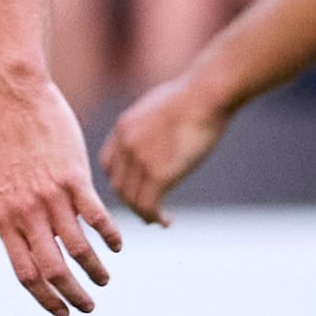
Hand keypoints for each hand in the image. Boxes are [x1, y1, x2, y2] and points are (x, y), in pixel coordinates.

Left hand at [0, 72, 120, 315]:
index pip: (25, 273)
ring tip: (104, 280)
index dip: (45, 299)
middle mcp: (26, 213)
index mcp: (5, 219)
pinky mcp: (72, 178)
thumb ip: (17, 219)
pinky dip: (108, 237)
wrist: (16, 101)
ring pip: (76, 248)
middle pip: (52, 269)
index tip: (62, 313)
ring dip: (94, 270)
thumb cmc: (10, 144)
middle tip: (88, 306)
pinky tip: (117, 246)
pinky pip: (96, 217)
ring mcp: (50, 196)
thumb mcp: (2, 188)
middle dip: (72, 295)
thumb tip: (34, 247)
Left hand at [97, 68, 232, 227]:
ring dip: (145, 214)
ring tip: (159, 220)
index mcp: (124, 128)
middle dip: (133, 202)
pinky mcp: (158, 174)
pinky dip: (155, 218)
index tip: (137, 190)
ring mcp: (140, 160)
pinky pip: (149, 206)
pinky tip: (167, 221)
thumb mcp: (162, 106)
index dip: (121, 182)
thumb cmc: (195, 96)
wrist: (206, 94)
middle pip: (119, 186)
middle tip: (150, 210)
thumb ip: (153, 124)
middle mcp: (125, 145)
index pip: (109, 166)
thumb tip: (164, 132)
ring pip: (132, 200)